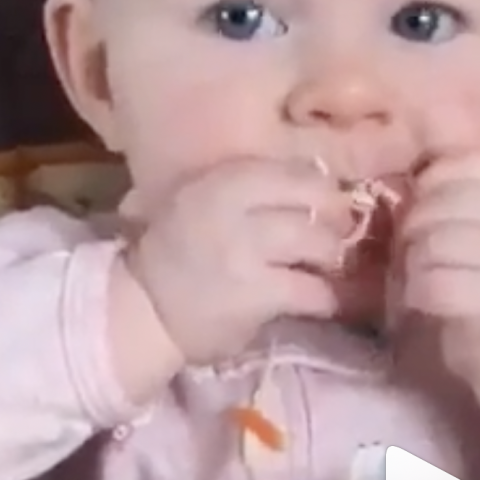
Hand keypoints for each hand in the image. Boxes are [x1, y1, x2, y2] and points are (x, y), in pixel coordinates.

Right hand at [122, 158, 353, 365]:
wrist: (145, 308)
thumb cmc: (176, 252)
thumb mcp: (201, 199)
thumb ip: (250, 188)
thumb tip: (313, 177)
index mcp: (223, 180)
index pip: (298, 172)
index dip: (324, 191)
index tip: (328, 208)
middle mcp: (234, 209)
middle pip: (316, 204)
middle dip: (335, 225)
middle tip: (332, 242)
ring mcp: (246, 252)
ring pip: (318, 245)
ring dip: (330, 261)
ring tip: (325, 271)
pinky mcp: (257, 295)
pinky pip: (311, 292)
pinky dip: (325, 298)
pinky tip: (321, 302)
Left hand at [395, 155, 479, 388]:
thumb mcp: (472, 228)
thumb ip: (443, 200)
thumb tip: (398, 186)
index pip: (455, 166)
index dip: (424, 191)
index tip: (425, 221)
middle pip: (435, 205)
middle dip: (409, 232)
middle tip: (410, 259)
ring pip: (431, 244)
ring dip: (409, 266)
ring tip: (415, 281)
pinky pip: (433, 284)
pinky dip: (415, 294)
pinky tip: (422, 303)